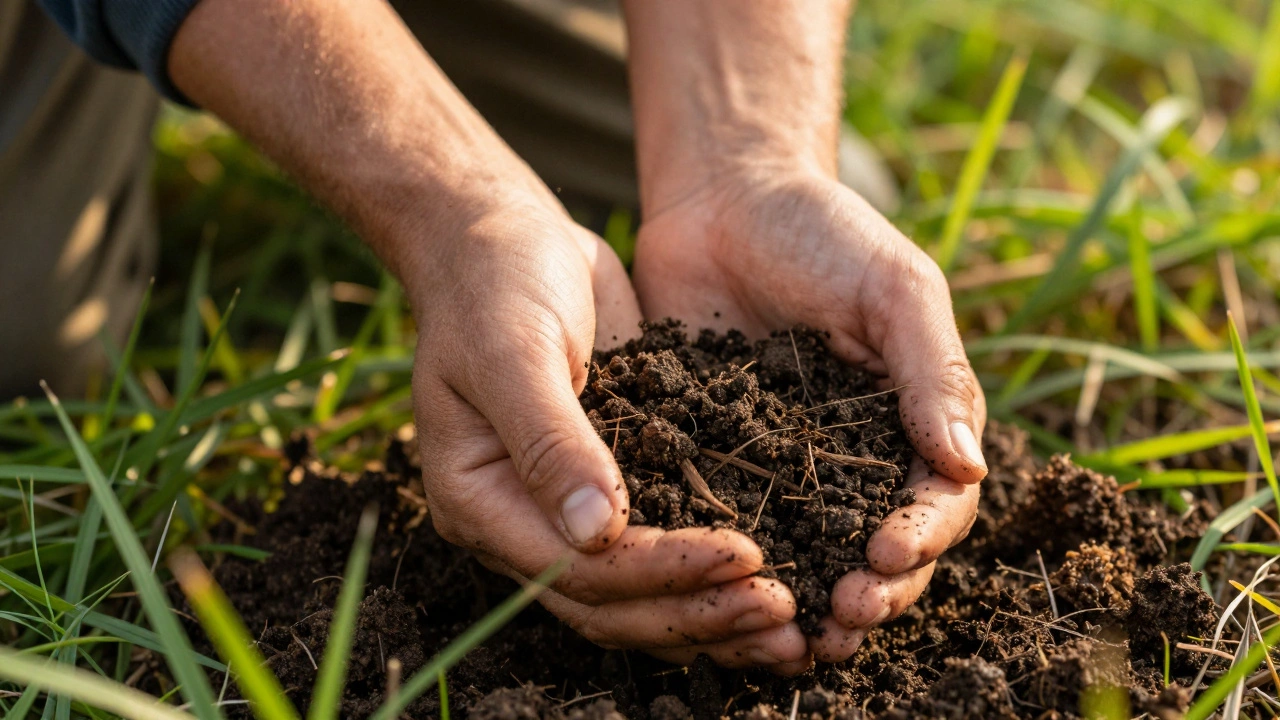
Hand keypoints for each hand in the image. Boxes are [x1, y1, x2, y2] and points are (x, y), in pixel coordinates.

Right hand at [410, 203, 806, 670]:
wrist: (502, 236)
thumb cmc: (493, 282)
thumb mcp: (512, 351)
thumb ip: (551, 441)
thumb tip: (599, 533)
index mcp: (480, 500)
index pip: (575, 569)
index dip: (661, 572)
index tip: (743, 555)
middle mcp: (523, 521)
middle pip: (612, 603)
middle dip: (698, 610)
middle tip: (784, 607)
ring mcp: (568, 507)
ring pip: (642, 592)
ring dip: (713, 608)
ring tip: (793, 614)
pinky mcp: (617, 479)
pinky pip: (664, 541)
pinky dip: (713, 566)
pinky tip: (781, 566)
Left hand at [631, 168, 987, 663]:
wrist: (724, 197)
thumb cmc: (823, 231)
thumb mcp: (892, 288)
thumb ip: (931, 370)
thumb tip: (968, 468)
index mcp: (911, 422)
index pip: (934, 503)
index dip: (920, 540)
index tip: (885, 559)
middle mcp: (854, 457)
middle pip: (877, 549)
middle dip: (870, 594)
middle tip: (840, 620)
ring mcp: (786, 464)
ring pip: (807, 553)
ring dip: (807, 603)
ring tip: (792, 639)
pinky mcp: (718, 457)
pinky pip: (730, 522)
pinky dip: (730, 565)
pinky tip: (715, 593)